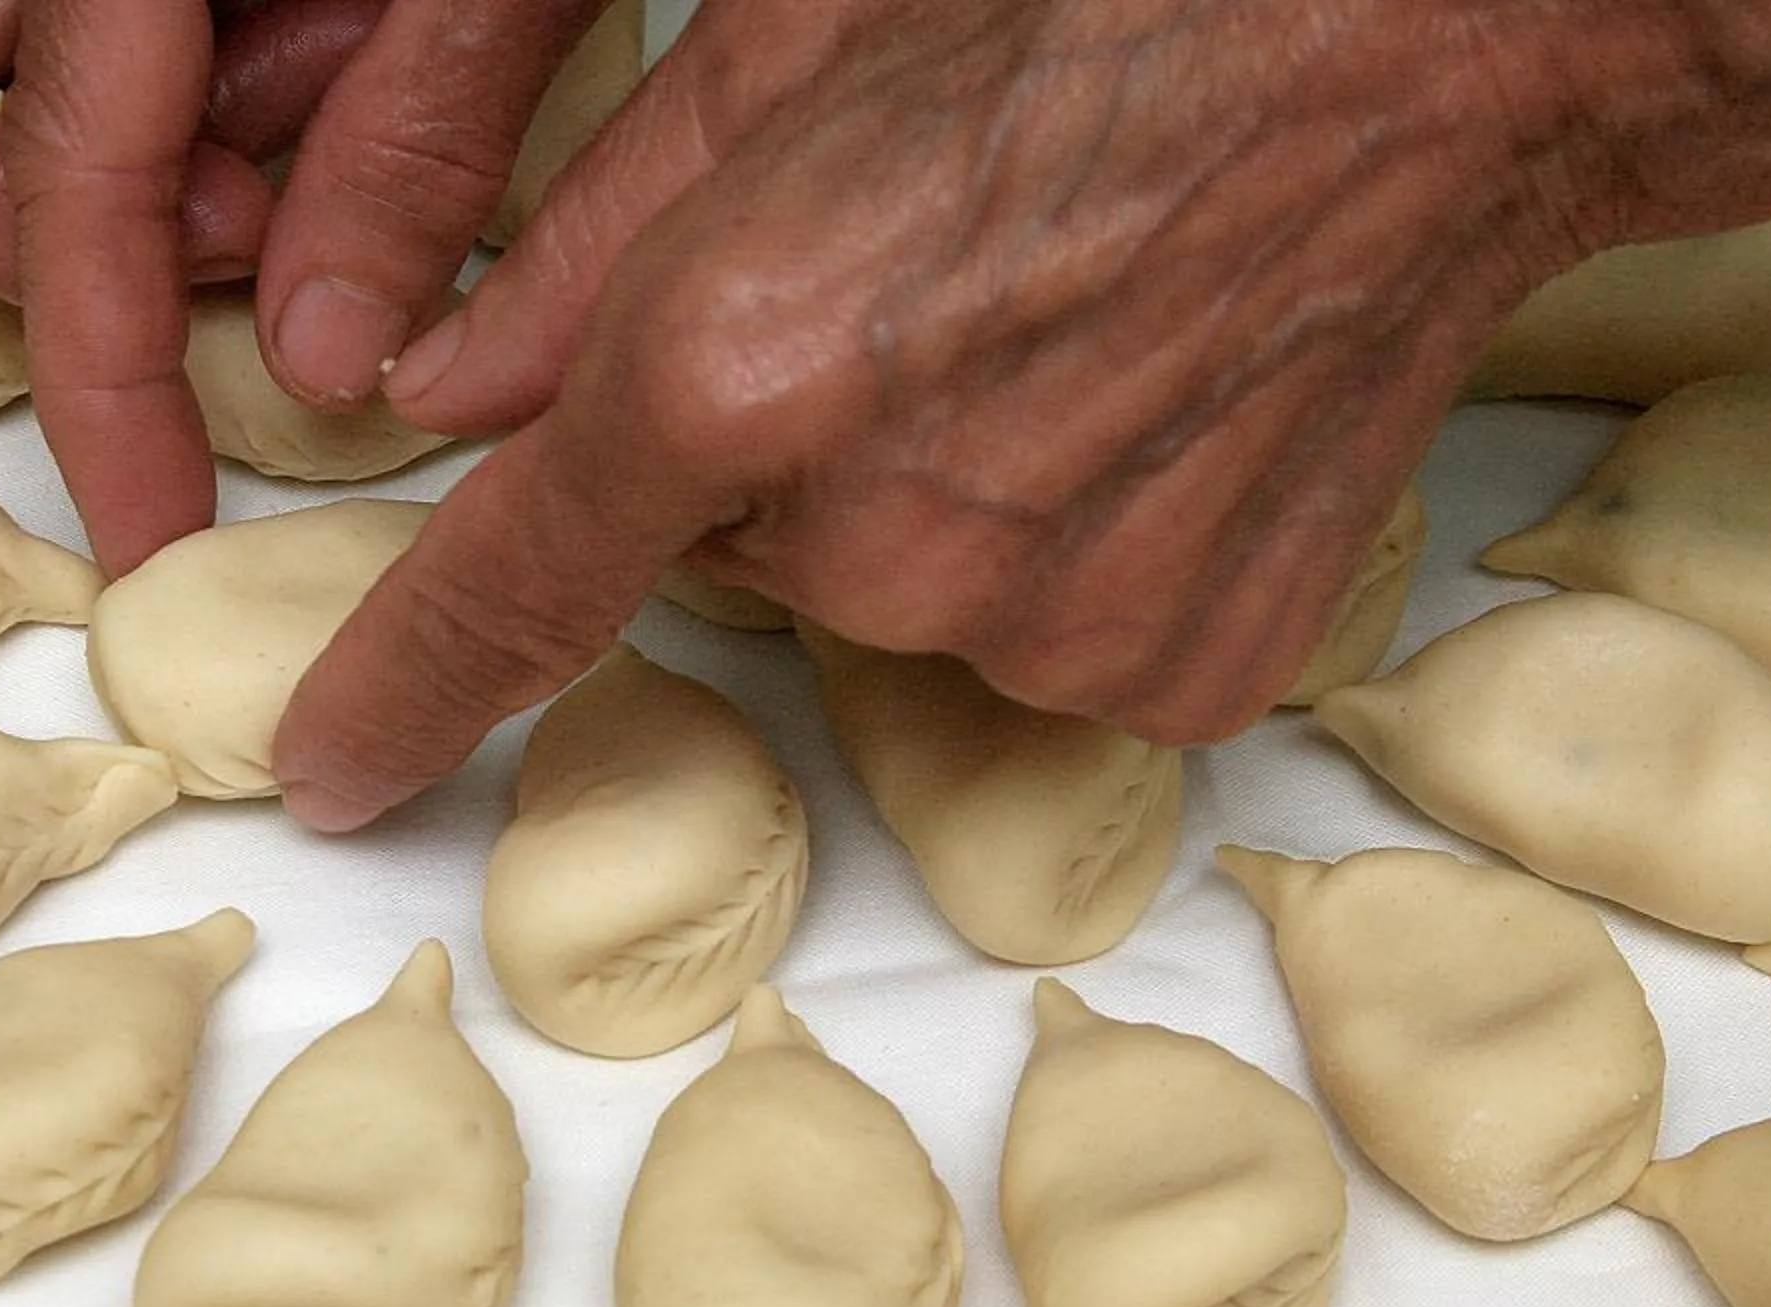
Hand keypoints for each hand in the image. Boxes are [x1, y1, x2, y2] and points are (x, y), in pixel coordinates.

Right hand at [0, 0, 616, 574]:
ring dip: (96, 140)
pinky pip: (9, 11)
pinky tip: (284, 35)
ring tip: (294, 94)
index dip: (106, 380)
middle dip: (40, 209)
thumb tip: (327, 357)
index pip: (68, 189)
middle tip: (246, 205)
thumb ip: (418, 134)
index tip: (146, 521)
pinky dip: (142, 70)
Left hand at [266, 0, 1692, 830]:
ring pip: (900, 600)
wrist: (1436, 49)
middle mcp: (882, 538)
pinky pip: (1048, 645)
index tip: (334, 769)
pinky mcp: (1174, 676)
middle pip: (733, 557)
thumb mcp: (799, 40)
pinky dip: (1068, 552)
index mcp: (744, 365)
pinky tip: (1147, 414)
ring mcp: (1043, 628)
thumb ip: (581, 235)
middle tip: (923, 296)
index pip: (510, 587)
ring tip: (1062, 335)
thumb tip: (439, 381)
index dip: (403, 691)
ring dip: (934, 498)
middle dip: (778, 450)